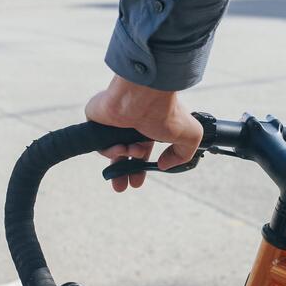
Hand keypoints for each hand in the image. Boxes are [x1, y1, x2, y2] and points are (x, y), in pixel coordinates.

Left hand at [85, 75, 203, 191]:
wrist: (143, 97)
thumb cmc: (166, 112)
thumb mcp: (190, 136)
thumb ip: (182, 154)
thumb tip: (163, 165)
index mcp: (149, 125)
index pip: (141, 151)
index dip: (139, 168)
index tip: (137, 183)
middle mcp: (131, 123)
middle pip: (122, 154)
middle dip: (122, 173)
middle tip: (122, 188)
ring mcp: (112, 121)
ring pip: (112, 150)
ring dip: (122, 158)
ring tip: (131, 151)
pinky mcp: (96, 118)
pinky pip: (99, 143)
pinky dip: (110, 150)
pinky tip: (121, 146)